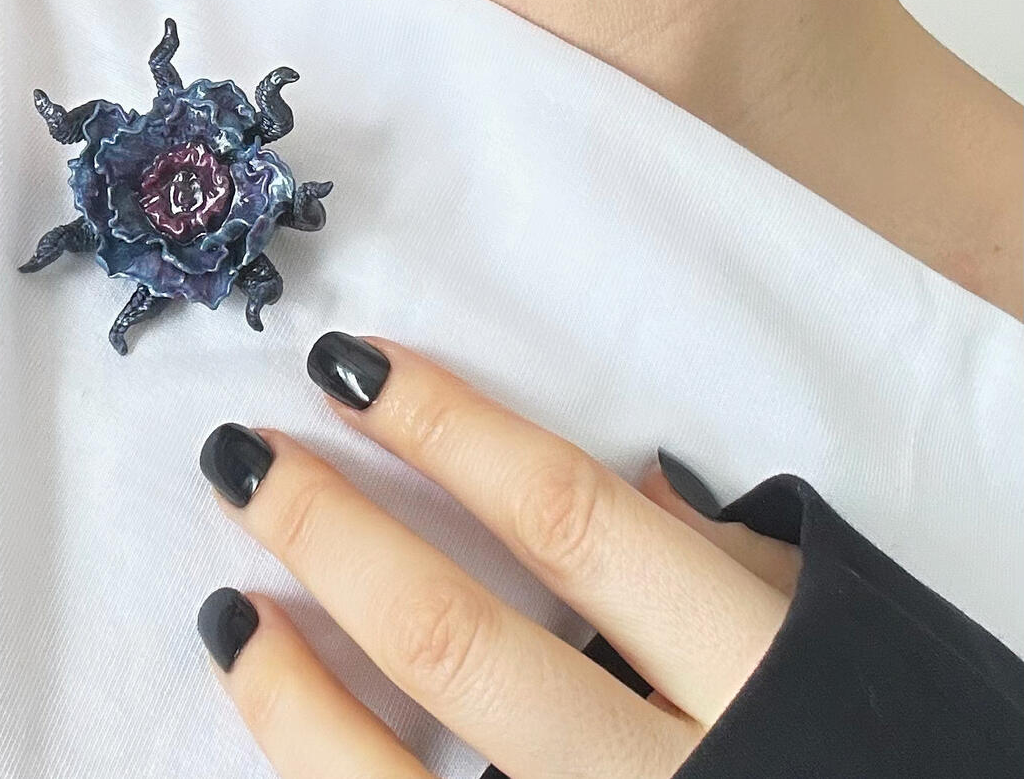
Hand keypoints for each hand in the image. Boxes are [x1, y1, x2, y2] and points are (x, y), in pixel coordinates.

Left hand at [195, 331, 800, 777]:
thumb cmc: (873, 741)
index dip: (447, 431)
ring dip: (294, 695)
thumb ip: (719, 567)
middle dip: (335, 535)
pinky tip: (282, 729)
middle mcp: (666, 773)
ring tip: (229, 609)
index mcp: (748, 670)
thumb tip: (622, 480)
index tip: (350, 365)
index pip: (569, 519)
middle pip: (458, 641)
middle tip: (241, 455)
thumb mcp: (828, 639)